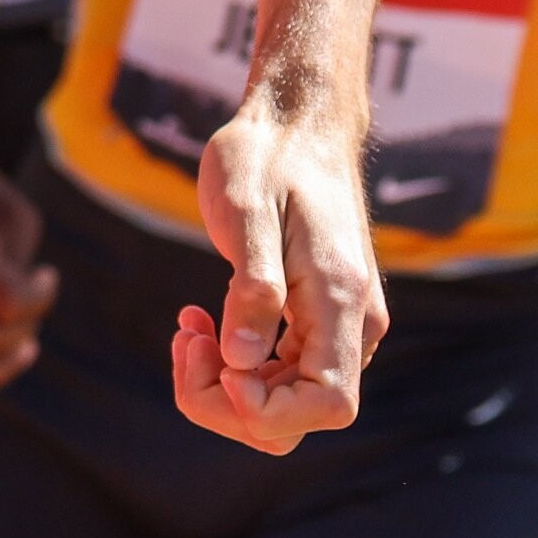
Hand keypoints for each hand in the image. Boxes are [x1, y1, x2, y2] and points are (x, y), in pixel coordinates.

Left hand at [175, 99, 387, 455]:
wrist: (297, 122)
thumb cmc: (267, 157)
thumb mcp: (246, 211)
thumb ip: (252, 288)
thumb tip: (243, 361)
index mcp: (341, 299)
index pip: (327, 405)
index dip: (266, 410)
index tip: (218, 365)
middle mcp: (352, 324)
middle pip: (298, 416)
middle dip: (229, 399)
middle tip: (186, 339)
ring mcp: (337, 325)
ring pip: (283, 400)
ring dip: (225, 382)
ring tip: (189, 328)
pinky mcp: (315, 319)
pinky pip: (278, 372)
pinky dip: (234, 363)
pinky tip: (199, 320)